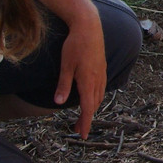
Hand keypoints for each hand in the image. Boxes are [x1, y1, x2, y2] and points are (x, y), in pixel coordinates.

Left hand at [57, 10, 106, 138]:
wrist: (89, 27)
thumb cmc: (75, 45)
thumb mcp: (65, 66)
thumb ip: (64, 85)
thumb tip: (59, 102)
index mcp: (88, 81)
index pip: (88, 108)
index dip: (85, 123)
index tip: (82, 135)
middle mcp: (98, 80)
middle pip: (93, 105)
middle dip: (86, 119)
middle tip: (76, 129)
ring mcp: (102, 74)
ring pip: (99, 98)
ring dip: (91, 109)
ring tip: (83, 116)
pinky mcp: (102, 69)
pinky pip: (101, 89)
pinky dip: (96, 98)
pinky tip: (91, 98)